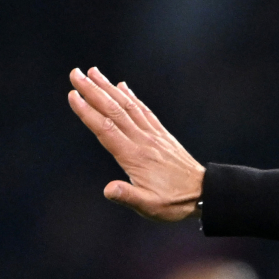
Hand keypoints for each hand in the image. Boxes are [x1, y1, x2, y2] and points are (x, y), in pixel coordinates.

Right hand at [68, 67, 204, 221]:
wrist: (205, 194)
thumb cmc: (175, 203)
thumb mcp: (149, 206)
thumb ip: (127, 196)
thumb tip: (108, 190)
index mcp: (134, 157)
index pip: (106, 129)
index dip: (88, 112)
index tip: (73, 95)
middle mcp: (143, 141)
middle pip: (114, 111)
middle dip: (94, 91)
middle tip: (75, 73)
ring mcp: (154, 136)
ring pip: (129, 107)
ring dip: (110, 88)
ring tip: (94, 72)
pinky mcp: (163, 136)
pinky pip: (145, 112)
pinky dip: (132, 97)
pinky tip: (123, 87)